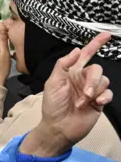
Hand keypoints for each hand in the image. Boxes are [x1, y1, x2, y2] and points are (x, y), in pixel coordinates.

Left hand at [20, 32, 112, 156]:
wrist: (58, 127)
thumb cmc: (52, 105)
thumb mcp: (53, 82)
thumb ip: (63, 65)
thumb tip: (76, 50)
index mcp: (71, 72)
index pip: (85, 54)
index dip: (95, 44)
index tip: (106, 35)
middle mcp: (83, 79)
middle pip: (97, 69)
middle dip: (92, 80)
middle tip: (84, 93)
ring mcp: (92, 90)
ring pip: (104, 81)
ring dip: (94, 91)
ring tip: (82, 102)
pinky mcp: (99, 101)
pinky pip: (108, 93)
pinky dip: (103, 97)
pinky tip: (96, 103)